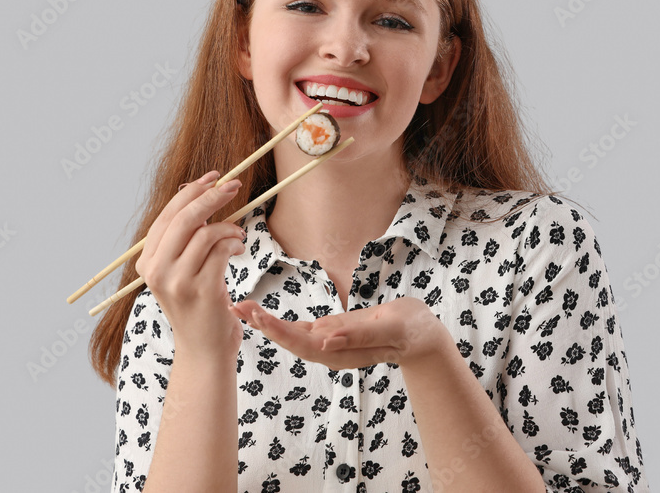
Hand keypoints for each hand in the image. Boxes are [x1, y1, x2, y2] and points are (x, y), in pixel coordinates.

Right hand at [135, 170, 247, 359]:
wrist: (204, 350)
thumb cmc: (197, 306)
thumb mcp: (179, 272)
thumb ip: (183, 241)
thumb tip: (200, 197)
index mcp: (146, 263)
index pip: (167, 215)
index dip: (192, 191)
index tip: (214, 179)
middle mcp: (156, 271)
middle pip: (185, 218)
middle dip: (212, 196)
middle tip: (234, 186)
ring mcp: (178, 282)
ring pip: (205, 232)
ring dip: (228, 227)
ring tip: (238, 236)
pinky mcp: (202, 290)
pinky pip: (220, 250)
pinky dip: (234, 242)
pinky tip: (239, 248)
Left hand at [229, 296, 452, 371]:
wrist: (423, 337)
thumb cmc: (412, 331)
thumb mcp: (392, 328)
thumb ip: (360, 335)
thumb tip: (325, 342)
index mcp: (342, 352)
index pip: (303, 342)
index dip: (278, 329)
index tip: (257, 316)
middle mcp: (331, 351)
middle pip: (290, 340)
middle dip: (263, 325)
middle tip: (236, 307)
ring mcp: (330, 344)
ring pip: (291, 335)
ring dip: (265, 323)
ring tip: (240, 308)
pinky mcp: (333, 334)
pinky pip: (300, 330)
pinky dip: (279, 321)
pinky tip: (262, 316)